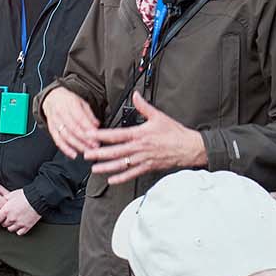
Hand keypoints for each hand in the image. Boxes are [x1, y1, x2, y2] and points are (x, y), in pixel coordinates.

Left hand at [0, 188, 41, 235]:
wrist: (38, 198)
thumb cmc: (25, 195)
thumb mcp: (12, 194)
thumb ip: (4, 199)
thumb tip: (1, 201)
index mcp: (6, 210)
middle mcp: (11, 218)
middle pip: (3, 225)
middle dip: (4, 221)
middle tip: (7, 218)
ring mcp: (19, 223)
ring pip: (10, 229)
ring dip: (11, 226)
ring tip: (13, 221)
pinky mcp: (27, 226)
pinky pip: (20, 232)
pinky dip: (19, 230)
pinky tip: (19, 225)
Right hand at [42, 88, 100, 158]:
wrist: (52, 98)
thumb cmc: (68, 101)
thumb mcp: (82, 103)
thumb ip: (89, 115)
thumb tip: (96, 125)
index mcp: (70, 104)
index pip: (80, 118)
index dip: (88, 128)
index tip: (97, 136)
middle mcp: (61, 113)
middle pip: (73, 129)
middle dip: (85, 139)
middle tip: (94, 146)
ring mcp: (55, 121)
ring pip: (66, 136)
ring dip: (77, 145)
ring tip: (87, 151)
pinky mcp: (51, 129)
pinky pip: (58, 140)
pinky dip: (65, 149)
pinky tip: (73, 154)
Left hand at [83, 90, 206, 184]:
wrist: (189, 148)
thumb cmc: (174, 133)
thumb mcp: (158, 116)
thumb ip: (143, 106)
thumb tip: (135, 94)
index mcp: (140, 134)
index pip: (116, 134)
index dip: (101, 135)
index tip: (89, 134)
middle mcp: (139, 148)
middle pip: (115, 151)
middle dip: (99, 153)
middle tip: (86, 154)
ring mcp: (143, 159)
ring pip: (121, 164)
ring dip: (106, 167)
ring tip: (94, 168)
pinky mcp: (148, 167)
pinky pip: (132, 174)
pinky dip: (122, 178)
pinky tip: (112, 180)